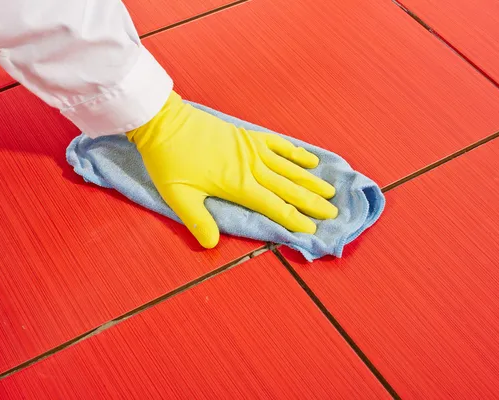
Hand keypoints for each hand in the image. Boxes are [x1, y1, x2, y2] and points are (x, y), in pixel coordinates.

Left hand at [127, 91, 337, 247]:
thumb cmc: (170, 160)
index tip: (313, 229)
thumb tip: (212, 245)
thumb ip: (198, 220)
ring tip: (329, 191)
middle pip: (288, 188)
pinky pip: (279, 144)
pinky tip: (310, 159)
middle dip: (311, 202)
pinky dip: (296, 153)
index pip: (273, 206)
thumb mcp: (178, 196)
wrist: (165, 121)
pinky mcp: (248, 136)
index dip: (294, 219)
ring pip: (289, 168)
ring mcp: (252, 149)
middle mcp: (252, 167)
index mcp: (238, 184)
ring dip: (310, 180)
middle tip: (333, 212)